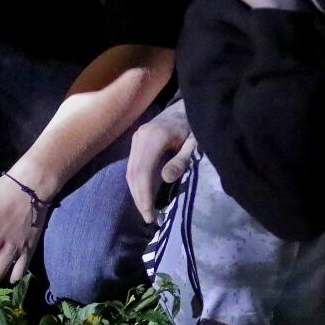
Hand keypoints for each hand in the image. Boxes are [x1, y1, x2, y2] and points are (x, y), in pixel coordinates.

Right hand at [126, 99, 196, 222]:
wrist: (185, 106)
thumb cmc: (193, 125)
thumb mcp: (193, 142)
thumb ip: (181, 159)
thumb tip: (166, 178)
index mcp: (155, 137)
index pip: (143, 171)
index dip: (144, 194)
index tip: (150, 214)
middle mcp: (141, 137)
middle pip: (133, 173)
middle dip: (139, 198)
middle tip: (149, 219)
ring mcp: (136, 138)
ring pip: (130, 171)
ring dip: (136, 193)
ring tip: (146, 212)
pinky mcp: (137, 141)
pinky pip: (132, 166)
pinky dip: (136, 183)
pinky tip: (143, 196)